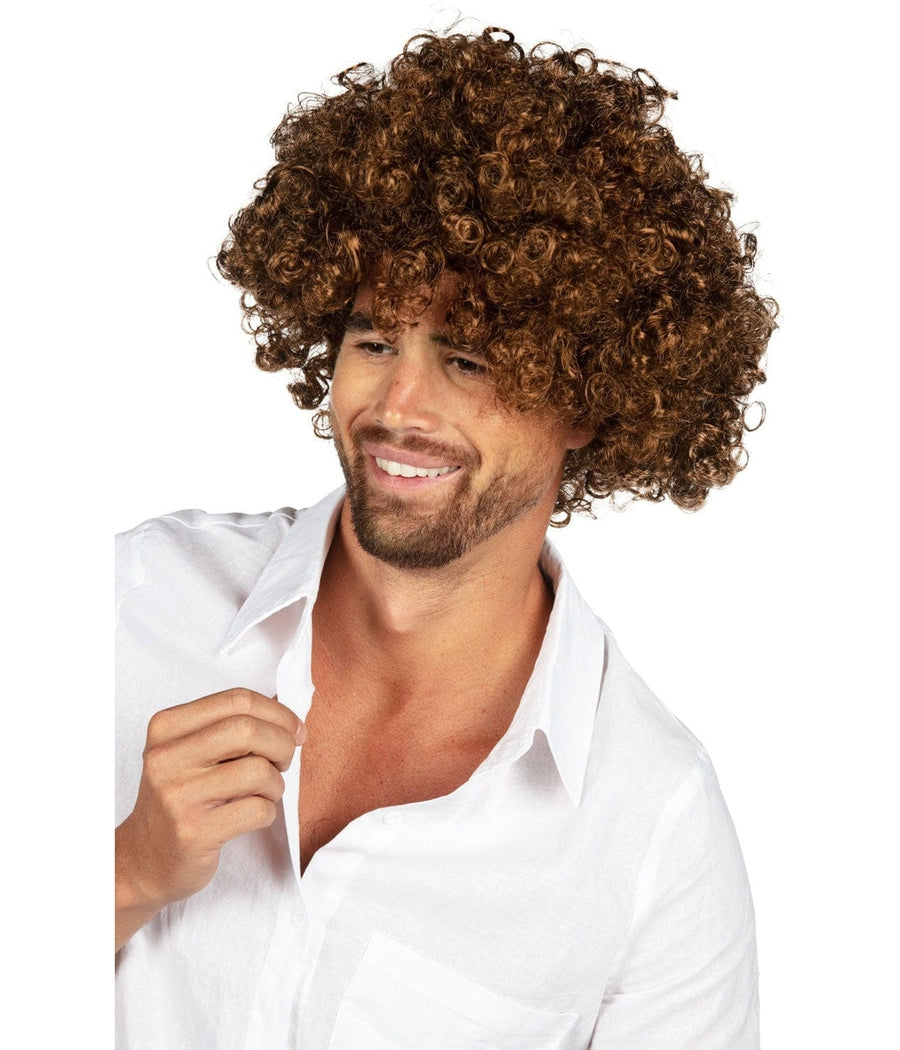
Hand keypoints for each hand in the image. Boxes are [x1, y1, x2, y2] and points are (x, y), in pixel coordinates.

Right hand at [115, 688, 304, 949]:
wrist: (144, 858)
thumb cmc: (181, 797)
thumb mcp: (191, 751)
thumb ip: (230, 725)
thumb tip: (288, 715)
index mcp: (166, 727)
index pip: (237, 700)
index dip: (278, 712)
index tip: (294, 730)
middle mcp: (166, 757)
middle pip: (247, 729)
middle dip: (282, 743)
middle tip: (284, 761)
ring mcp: (178, 796)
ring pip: (257, 771)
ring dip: (276, 783)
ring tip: (265, 792)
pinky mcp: (194, 832)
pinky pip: (257, 810)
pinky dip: (268, 811)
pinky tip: (252, 815)